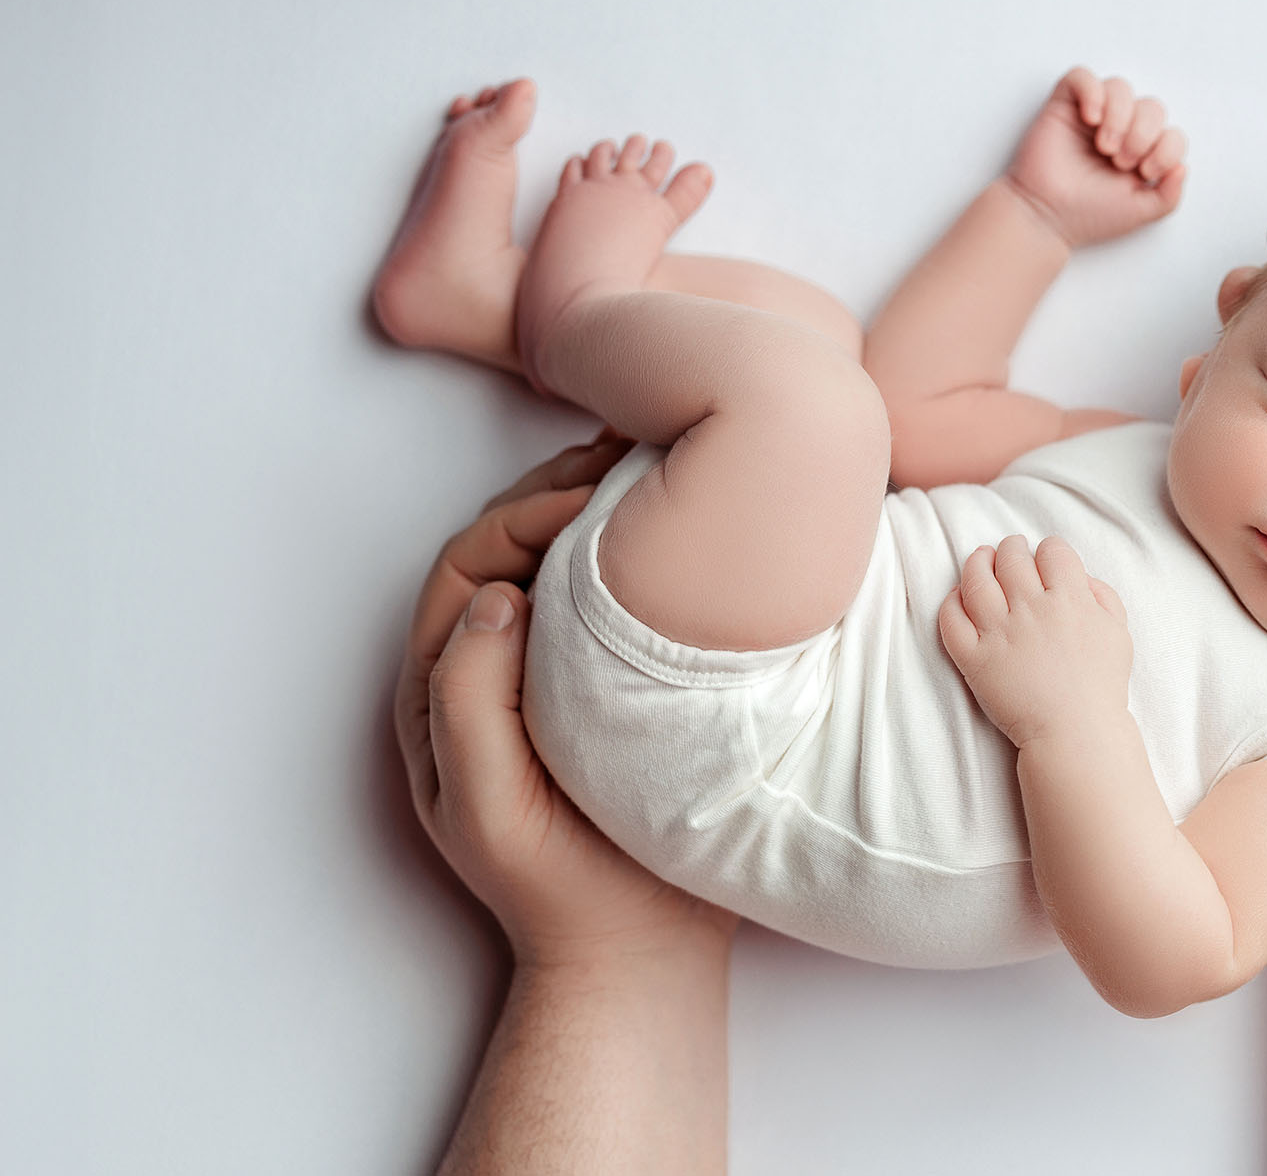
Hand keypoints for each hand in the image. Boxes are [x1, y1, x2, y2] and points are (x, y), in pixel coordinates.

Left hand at [395, 435, 739, 966]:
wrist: (636, 950)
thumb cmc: (563, 886)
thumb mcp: (491, 806)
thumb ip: (468, 704)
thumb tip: (493, 598)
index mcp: (443, 693)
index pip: (466, 567)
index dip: (521, 518)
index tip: (592, 498)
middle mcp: (486, 672)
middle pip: (506, 548)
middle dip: (558, 492)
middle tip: (628, 457)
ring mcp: (547, 676)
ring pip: (557, 564)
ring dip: (596, 512)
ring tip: (654, 470)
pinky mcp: (605, 685)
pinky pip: (608, 599)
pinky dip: (637, 553)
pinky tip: (683, 533)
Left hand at [938, 534, 1132, 748]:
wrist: (1076, 732)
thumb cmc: (1100, 686)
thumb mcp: (1118, 633)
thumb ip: (1103, 597)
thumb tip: (1080, 577)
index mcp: (1070, 599)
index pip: (1052, 551)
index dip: (1048, 550)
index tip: (1045, 560)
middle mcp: (1031, 609)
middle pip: (1012, 558)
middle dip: (1010, 549)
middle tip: (1010, 552)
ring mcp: (999, 633)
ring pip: (976, 580)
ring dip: (976, 563)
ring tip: (980, 559)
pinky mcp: (974, 659)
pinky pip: (951, 620)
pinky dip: (951, 603)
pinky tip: (958, 598)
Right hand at [1004, 67, 1188, 248]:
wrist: (1047, 216)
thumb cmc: (1088, 215)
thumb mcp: (1142, 212)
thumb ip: (1170, 195)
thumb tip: (1182, 167)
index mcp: (1141, 154)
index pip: (1171, 132)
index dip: (1167, 148)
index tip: (1146, 172)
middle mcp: (1120, 130)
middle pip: (1151, 106)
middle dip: (1143, 134)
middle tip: (1121, 161)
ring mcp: (1092, 116)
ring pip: (1120, 87)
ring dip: (1120, 116)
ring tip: (1104, 146)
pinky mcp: (1064, 106)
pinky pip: (1081, 76)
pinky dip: (1092, 92)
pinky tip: (1090, 119)